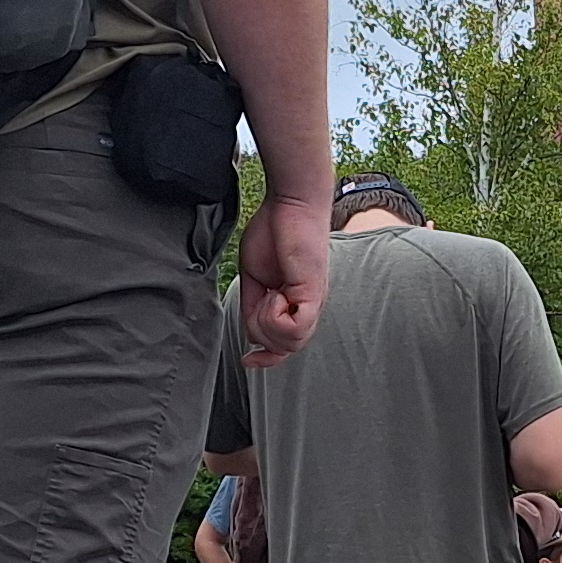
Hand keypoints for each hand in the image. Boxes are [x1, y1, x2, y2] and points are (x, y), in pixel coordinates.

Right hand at [234, 192, 330, 366]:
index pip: (288, 345)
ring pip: (290, 342)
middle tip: (258, 299)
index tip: (247, 360)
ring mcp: (313, 301)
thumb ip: (253, 307)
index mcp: (296, 304)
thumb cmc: (275, 232)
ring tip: (269, 293)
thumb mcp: (255, 278)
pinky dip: (275, 316)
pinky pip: (295, 327)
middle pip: (285, 348)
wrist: (291, 202)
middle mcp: (309, 306)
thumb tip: (251, 335)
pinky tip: (275, 292)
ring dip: (267, 323)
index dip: (267, 359)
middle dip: (261, 334)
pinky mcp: (313, 291)